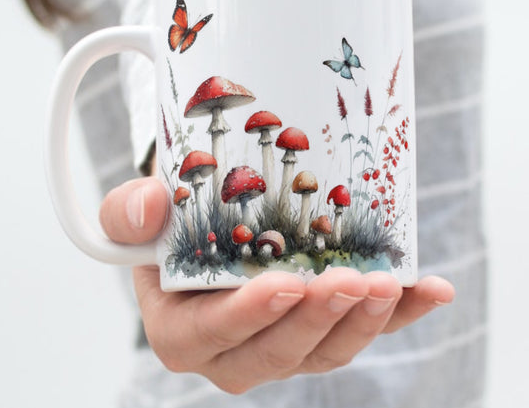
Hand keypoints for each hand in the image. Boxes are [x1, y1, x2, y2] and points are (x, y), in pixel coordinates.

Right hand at [100, 176, 454, 393]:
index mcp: (183, 328)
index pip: (212, 333)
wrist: (206, 234)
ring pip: (325, 350)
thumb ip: (129, 213)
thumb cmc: (173, 228)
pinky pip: (358, 329)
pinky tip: (429, 290)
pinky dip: (397, 313)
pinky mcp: (317, 329)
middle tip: (350, 280)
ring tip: (390, 284)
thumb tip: (146, 205)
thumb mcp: (141, 214)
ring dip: (362, 322)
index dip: (248, 316)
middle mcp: (233, 349)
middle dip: (317, 319)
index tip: (285, 284)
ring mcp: (281, 343)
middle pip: (278, 351)